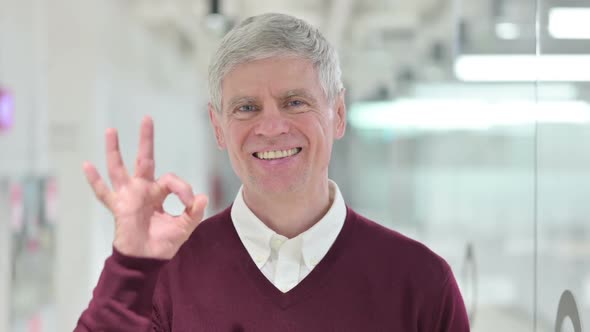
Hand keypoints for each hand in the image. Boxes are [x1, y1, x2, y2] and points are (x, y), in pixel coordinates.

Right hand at [82, 116, 207, 258]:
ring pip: (119, 168)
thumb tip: (203, 197)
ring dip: (115, 150)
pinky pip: (104, 193)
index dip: (183, 188)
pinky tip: (87, 165)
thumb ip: (194, 213)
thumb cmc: (163, 243)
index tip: (191, 202)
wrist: (147, 261)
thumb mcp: (184, 227)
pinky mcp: (119, 207)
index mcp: (159, 193)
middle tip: (147, 118)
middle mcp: (143, 190)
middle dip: (146, 140)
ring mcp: (128, 196)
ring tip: (112, 130)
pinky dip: (95, 180)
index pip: (171, 180)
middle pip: (144, 159)